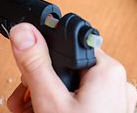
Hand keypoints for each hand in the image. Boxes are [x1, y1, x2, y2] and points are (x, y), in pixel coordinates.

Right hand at [7, 23, 136, 112]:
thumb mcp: (50, 101)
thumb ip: (36, 64)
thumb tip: (25, 32)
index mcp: (107, 70)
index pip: (69, 45)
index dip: (44, 55)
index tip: (27, 68)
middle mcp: (113, 81)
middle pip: (65, 66)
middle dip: (38, 82)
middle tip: (23, 99)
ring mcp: (111, 99)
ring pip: (69, 84)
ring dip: (43, 96)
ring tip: (27, 111)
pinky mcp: (105, 111)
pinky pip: (78, 100)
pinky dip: (58, 105)